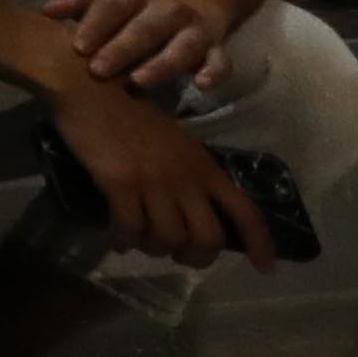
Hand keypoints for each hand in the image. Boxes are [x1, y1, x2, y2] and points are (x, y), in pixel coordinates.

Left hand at [40, 0, 237, 99]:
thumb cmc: (136, 2)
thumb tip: (46, 10)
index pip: (114, 3)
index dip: (97, 22)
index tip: (77, 46)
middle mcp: (167, 8)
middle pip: (146, 27)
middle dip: (123, 48)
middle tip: (97, 70)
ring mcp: (195, 28)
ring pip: (182, 46)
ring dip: (162, 64)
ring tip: (139, 82)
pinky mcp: (216, 48)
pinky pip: (221, 60)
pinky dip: (215, 72)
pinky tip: (201, 84)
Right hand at [50, 73, 263, 263]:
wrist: (91, 87)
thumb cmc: (131, 112)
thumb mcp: (176, 143)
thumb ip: (189, 175)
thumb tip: (190, 214)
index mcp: (205, 166)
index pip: (245, 211)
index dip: (261, 244)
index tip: (265, 269)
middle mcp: (186, 177)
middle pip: (208, 238)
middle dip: (195, 257)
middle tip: (177, 255)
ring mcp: (154, 180)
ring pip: (168, 239)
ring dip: (155, 249)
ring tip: (141, 242)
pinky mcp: (120, 182)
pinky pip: (130, 229)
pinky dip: (124, 241)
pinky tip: (117, 240)